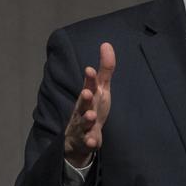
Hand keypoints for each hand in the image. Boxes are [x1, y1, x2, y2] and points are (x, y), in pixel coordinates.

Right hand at [64, 42, 115, 167]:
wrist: (79, 137)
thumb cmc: (92, 107)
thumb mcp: (101, 89)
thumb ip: (105, 69)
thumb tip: (106, 44)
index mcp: (88, 96)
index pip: (89, 86)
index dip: (89, 79)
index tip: (90, 70)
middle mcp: (83, 109)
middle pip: (83, 103)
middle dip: (84, 98)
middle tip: (86, 92)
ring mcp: (83, 126)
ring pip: (84, 123)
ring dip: (86, 119)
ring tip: (91, 116)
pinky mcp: (86, 140)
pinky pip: (88, 142)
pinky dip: (90, 141)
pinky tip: (93, 142)